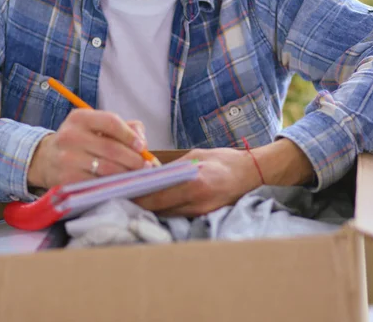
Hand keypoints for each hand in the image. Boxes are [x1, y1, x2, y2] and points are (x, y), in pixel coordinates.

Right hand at [27, 109, 149, 188]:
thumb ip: (125, 127)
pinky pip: (96, 184)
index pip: (111, 122)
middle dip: (133, 159)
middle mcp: (70, 136)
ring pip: (106, 169)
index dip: (130, 135)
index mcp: (80, 118)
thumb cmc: (82, 141)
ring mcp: (66, 159)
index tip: (142, 146)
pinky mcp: (66, 180)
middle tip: (146, 166)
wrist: (47, 159)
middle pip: (111, 148)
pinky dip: (112, 185)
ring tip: (138, 176)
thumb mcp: (98, 126)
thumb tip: (142, 142)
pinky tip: (120, 185)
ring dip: (127, 174)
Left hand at [133, 148, 262, 216]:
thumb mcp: (196, 156)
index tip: (120, 192)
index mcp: (194, 184)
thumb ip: (173, 167)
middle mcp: (196, 203)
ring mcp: (200, 212)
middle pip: (158, 209)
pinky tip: (157, 202)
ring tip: (136, 198)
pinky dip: (165, 209)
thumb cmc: (224, 160)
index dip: (136, 197)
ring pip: (166, 214)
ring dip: (152, 208)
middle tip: (122, 195)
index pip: (156, 197)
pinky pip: (178, 214)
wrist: (251, 174)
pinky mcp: (203, 216)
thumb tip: (149, 173)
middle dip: (140, 203)